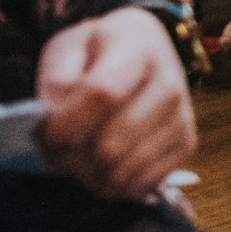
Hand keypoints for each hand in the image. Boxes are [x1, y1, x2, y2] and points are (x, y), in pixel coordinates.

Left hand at [35, 8, 194, 199]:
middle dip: (72, 157)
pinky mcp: (186, 143)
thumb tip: (55, 120)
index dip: (66, 124)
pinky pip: (140, 185)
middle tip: (56, 151)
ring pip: (124, 170)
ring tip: (76, 159)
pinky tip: (102, 166)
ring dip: (89, 175)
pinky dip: (113, 184)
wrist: (143, 50)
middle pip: (112, 144)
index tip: (44, 136)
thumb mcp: (68, 49)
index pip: (102, 93)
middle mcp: (169, 81)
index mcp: (136, 47)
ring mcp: (181, 115)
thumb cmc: (97, 53)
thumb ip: (57, 80)